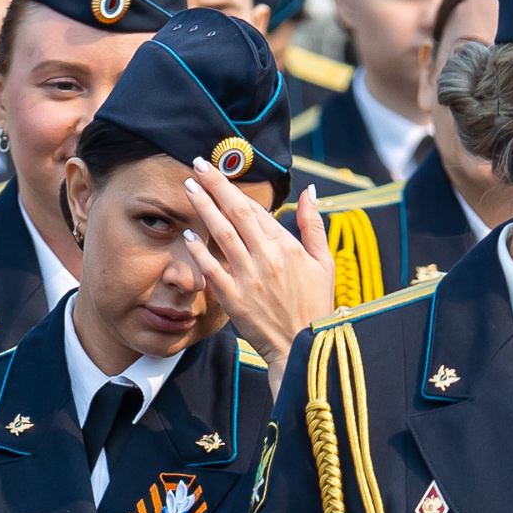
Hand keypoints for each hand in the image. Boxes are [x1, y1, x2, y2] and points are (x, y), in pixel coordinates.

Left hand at [181, 163, 332, 393]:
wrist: (302, 348)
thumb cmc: (315, 305)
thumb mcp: (325, 263)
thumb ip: (314, 225)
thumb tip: (310, 191)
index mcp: (288, 246)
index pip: (256, 210)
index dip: (234, 189)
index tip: (218, 171)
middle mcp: (267, 257)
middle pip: (236, 212)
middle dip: (215, 185)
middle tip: (197, 164)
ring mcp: (249, 277)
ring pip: (222, 234)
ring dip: (203, 207)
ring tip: (188, 187)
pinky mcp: (234, 299)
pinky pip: (212, 269)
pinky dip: (199, 250)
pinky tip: (188, 234)